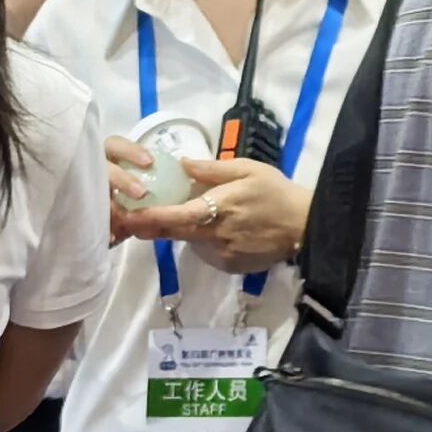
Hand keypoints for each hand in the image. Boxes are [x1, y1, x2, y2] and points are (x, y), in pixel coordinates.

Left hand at [111, 153, 309, 274]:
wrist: (305, 226)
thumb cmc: (276, 192)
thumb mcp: (247, 170)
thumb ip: (213, 170)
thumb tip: (183, 164)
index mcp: (217, 210)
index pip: (175, 217)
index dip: (148, 219)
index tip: (126, 216)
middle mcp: (215, 236)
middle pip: (174, 234)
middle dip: (151, 227)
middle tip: (132, 219)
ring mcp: (222, 255)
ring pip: (191, 243)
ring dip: (185, 232)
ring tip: (198, 216)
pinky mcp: (230, 267)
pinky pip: (207, 253)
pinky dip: (204, 242)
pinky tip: (219, 230)